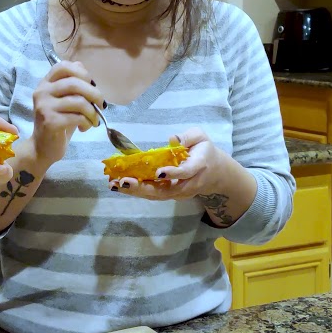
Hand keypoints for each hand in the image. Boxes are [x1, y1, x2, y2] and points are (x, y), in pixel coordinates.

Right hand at [29, 60, 101, 163]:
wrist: (43, 147)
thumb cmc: (58, 122)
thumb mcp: (66, 100)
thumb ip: (73, 85)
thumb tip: (83, 69)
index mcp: (45, 83)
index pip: (63, 66)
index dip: (82, 73)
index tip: (92, 84)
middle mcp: (42, 92)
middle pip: (74, 83)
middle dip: (94, 94)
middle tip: (101, 105)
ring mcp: (44, 106)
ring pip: (79, 101)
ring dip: (92, 112)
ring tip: (93, 120)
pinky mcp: (50, 121)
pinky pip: (77, 117)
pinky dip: (87, 122)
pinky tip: (85, 127)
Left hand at [109, 128, 235, 200]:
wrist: (216, 173)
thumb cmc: (205, 151)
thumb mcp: (201, 137)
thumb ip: (188, 137)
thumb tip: (172, 139)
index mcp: (198, 167)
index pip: (186, 172)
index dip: (173, 173)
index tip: (159, 172)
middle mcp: (188, 184)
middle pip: (166, 190)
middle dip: (144, 188)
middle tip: (124, 182)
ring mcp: (179, 192)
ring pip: (157, 195)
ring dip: (135, 191)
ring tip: (115, 184)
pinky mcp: (170, 194)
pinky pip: (153, 194)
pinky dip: (136, 191)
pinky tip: (119, 184)